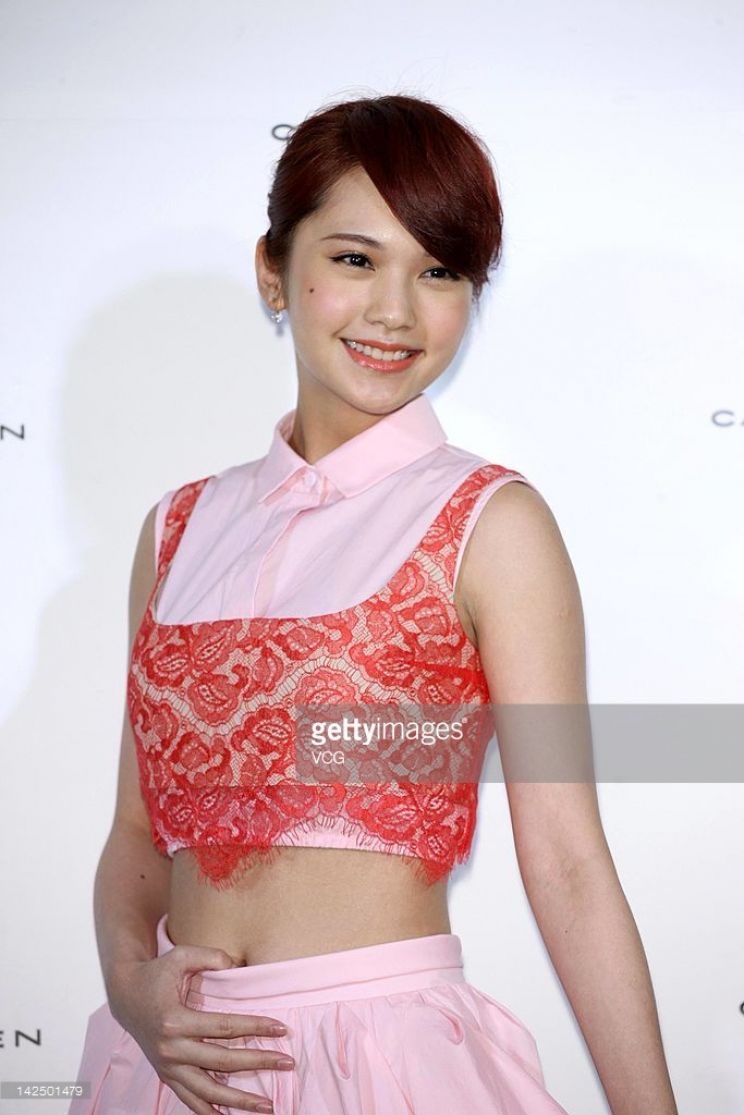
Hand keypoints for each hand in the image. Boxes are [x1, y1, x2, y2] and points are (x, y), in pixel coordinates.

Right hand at [107, 944, 293, 1113]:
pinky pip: (188, 1100)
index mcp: (175, 1021)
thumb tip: (238, 966)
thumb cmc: (156, 973)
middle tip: (287, 1063)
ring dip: (239, 1101)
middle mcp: (171, 1049)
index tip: (282, 1029)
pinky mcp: (165, 1075)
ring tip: (267, 1106)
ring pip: (208, 1092)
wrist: (125, 995)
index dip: (255, 1028)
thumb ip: (210, 956)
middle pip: (223, 1063)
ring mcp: (167, 1067)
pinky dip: (207, 1112)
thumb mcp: (180, 955)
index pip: (225, 1028)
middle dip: (258, 1063)